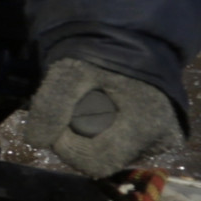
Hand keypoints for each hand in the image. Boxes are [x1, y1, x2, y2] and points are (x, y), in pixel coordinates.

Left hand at [23, 58, 181, 178]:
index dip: (69, 148)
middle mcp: (162, 140)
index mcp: (147, 125)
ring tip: (90, 104)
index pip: (98, 163)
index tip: (58, 122)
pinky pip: (124, 146)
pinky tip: (103, 111)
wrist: (132, 38)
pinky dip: (106, 133)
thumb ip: (51, 105)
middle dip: (79, 142)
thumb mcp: (71, 70)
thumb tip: (36, 142)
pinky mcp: (161, 137)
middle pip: (105, 160)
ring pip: (113, 154)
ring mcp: (164, 140)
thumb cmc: (103, 52)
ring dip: (92, 138)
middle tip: (71, 110)